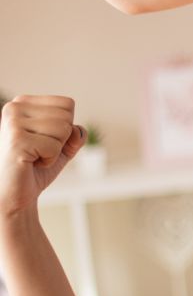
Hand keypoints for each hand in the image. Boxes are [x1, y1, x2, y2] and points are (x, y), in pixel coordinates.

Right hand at [0, 96, 82, 217]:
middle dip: (61, 140)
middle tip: (38, 151)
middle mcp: (14, 107)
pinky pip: (55, 147)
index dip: (65, 128)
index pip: (67, 104)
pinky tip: (30, 163)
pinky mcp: (16, 140)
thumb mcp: (62, 147)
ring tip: (34, 157)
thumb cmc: (36, 168)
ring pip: (64, 130)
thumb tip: (77, 130)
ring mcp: (13, 122)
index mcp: (22, 102)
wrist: (14, 193)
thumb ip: (75, 134)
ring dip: (55, 151)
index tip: (44, 141)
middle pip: (67, 116)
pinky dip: (49, 160)